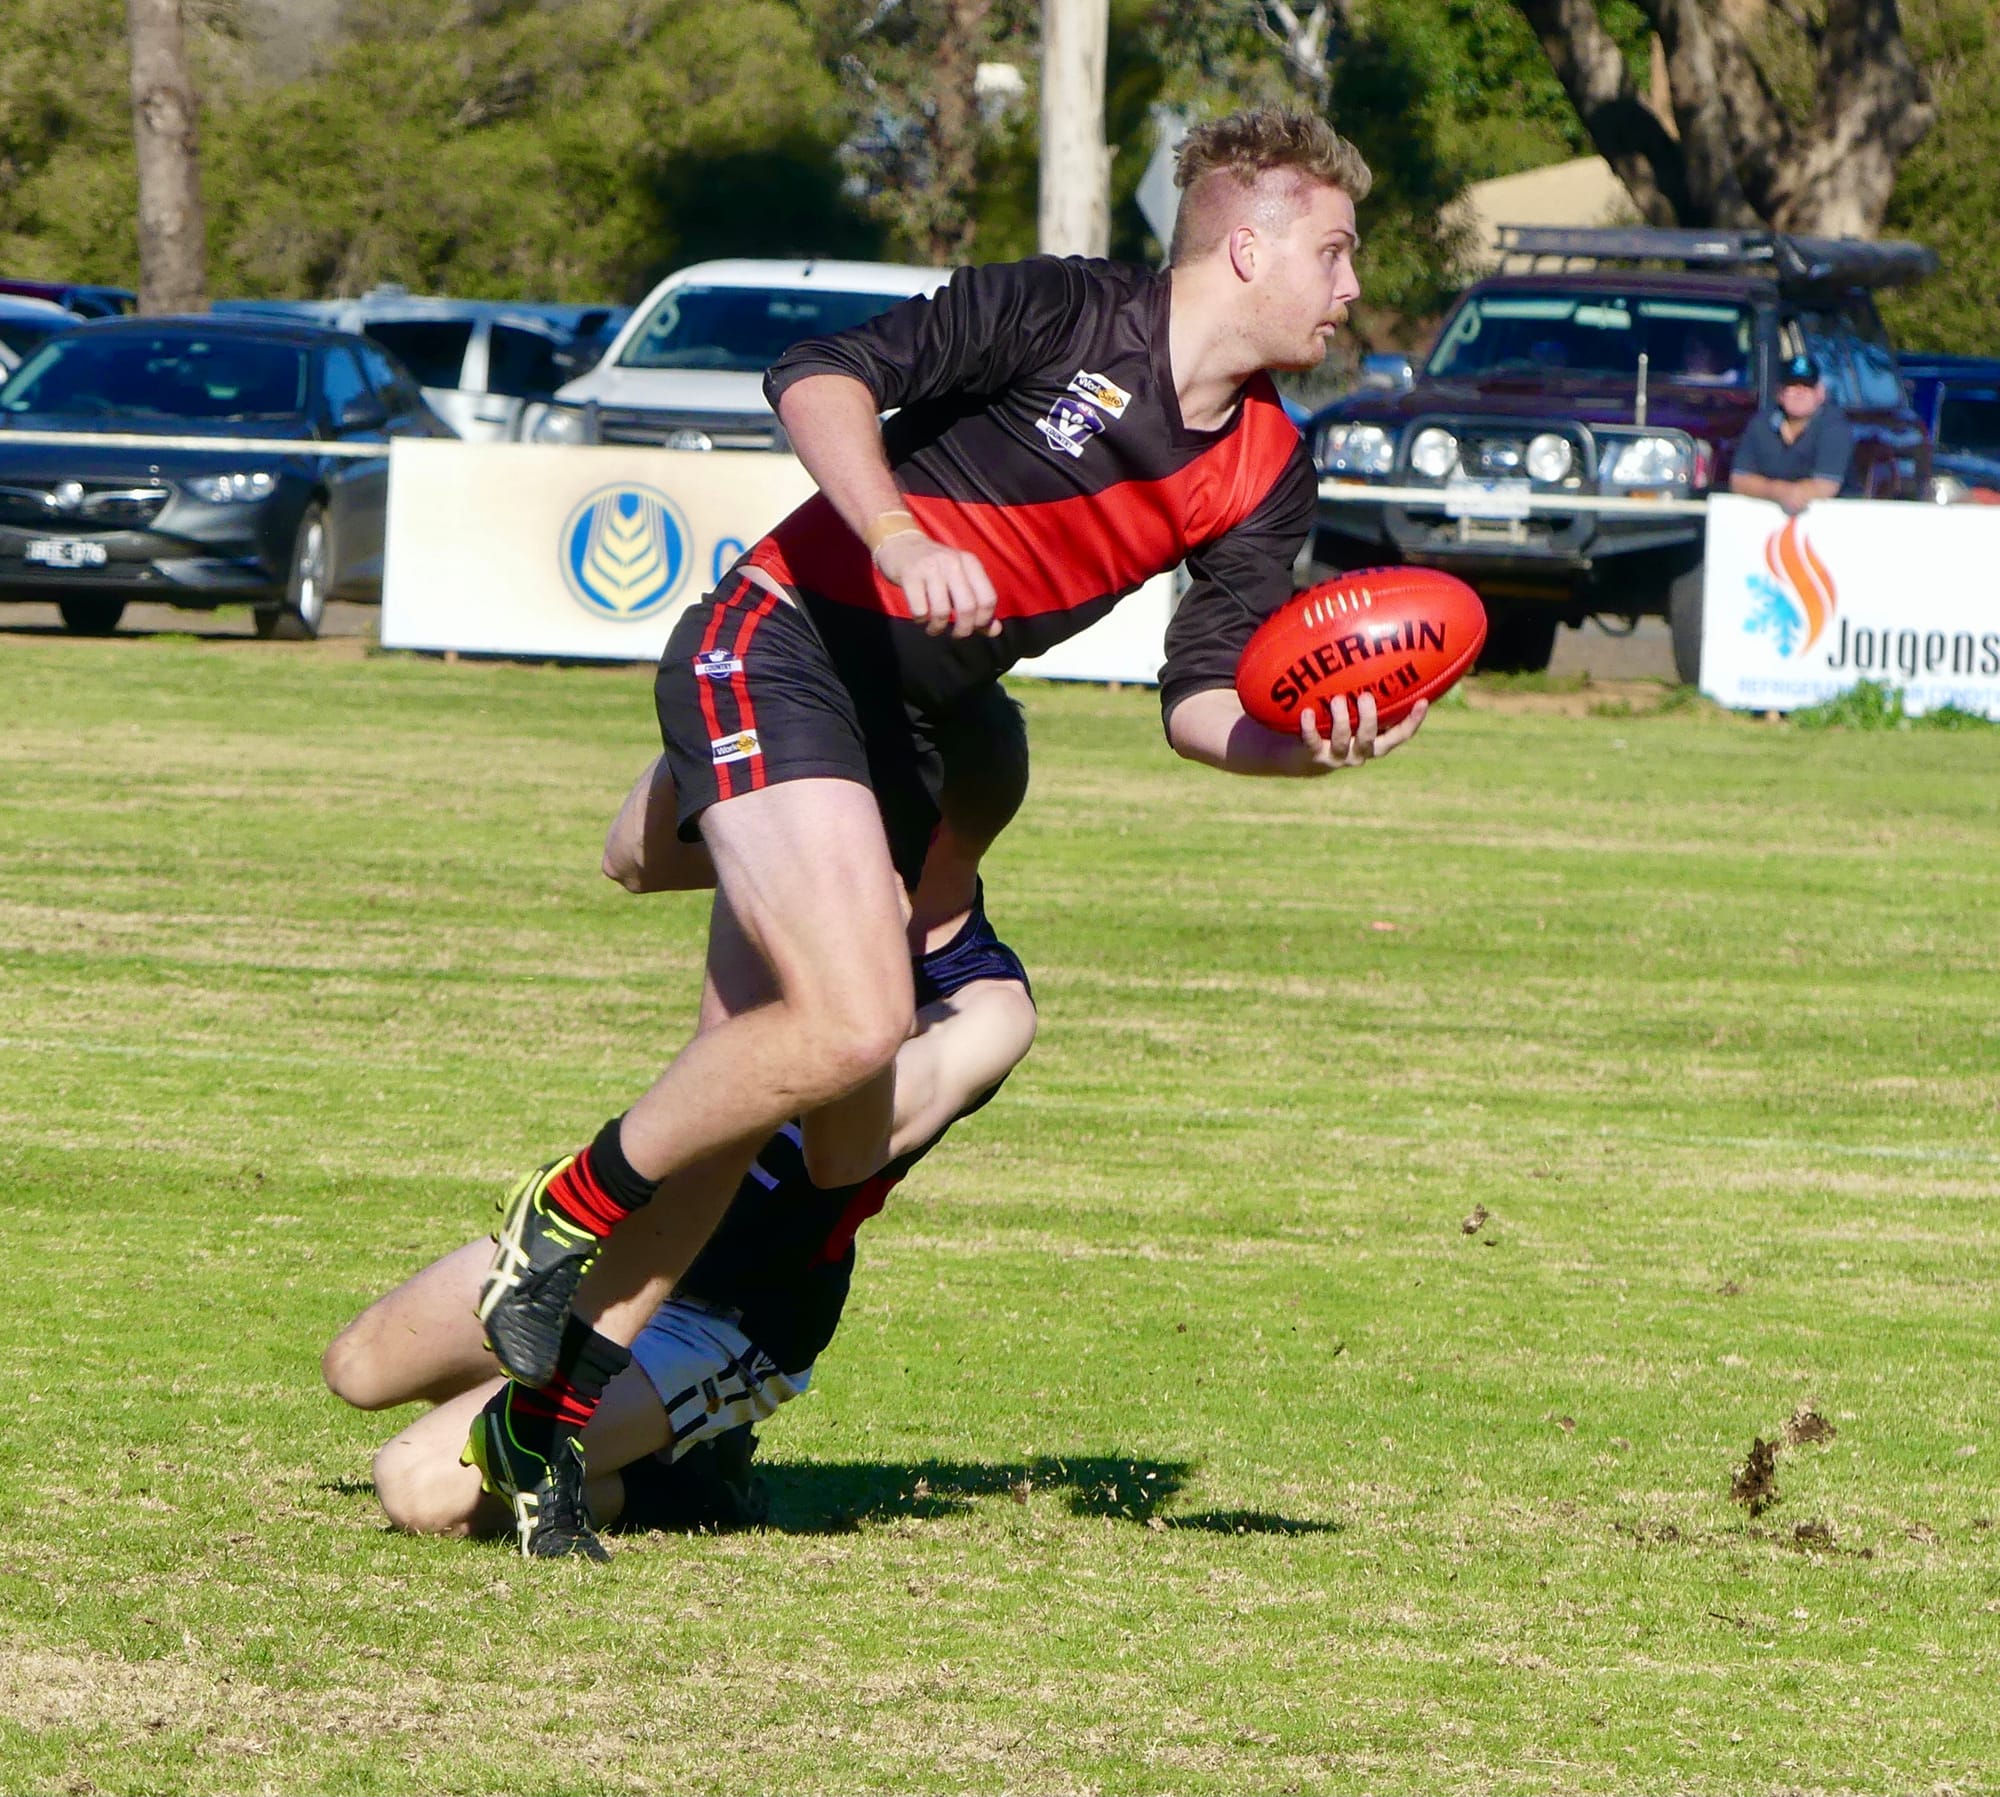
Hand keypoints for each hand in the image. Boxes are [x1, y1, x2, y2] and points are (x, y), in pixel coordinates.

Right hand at [872, 531, 1000, 637]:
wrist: (900, 543)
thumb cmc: (935, 568)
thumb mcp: (960, 579)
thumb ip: (979, 604)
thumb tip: (995, 631)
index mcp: (970, 562)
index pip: (988, 598)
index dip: (984, 620)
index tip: (974, 627)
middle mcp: (953, 562)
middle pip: (968, 607)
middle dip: (963, 629)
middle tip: (956, 635)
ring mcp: (930, 567)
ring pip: (942, 611)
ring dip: (938, 627)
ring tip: (934, 628)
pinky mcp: (910, 575)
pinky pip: (920, 610)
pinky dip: (920, 620)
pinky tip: (920, 617)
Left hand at [1298, 693, 1428, 768]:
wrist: (1306, 754)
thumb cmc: (1338, 724)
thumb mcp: (1357, 713)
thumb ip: (1371, 695)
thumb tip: (1381, 654)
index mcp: (1375, 742)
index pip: (1400, 735)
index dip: (1413, 721)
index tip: (1423, 701)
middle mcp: (1359, 752)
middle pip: (1369, 740)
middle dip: (1369, 719)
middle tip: (1366, 697)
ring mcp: (1336, 756)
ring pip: (1341, 741)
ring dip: (1341, 720)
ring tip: (1338, 700)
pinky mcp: (1314, 755)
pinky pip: (1312, 743)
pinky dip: (1309, 728)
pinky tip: (1307, 712)